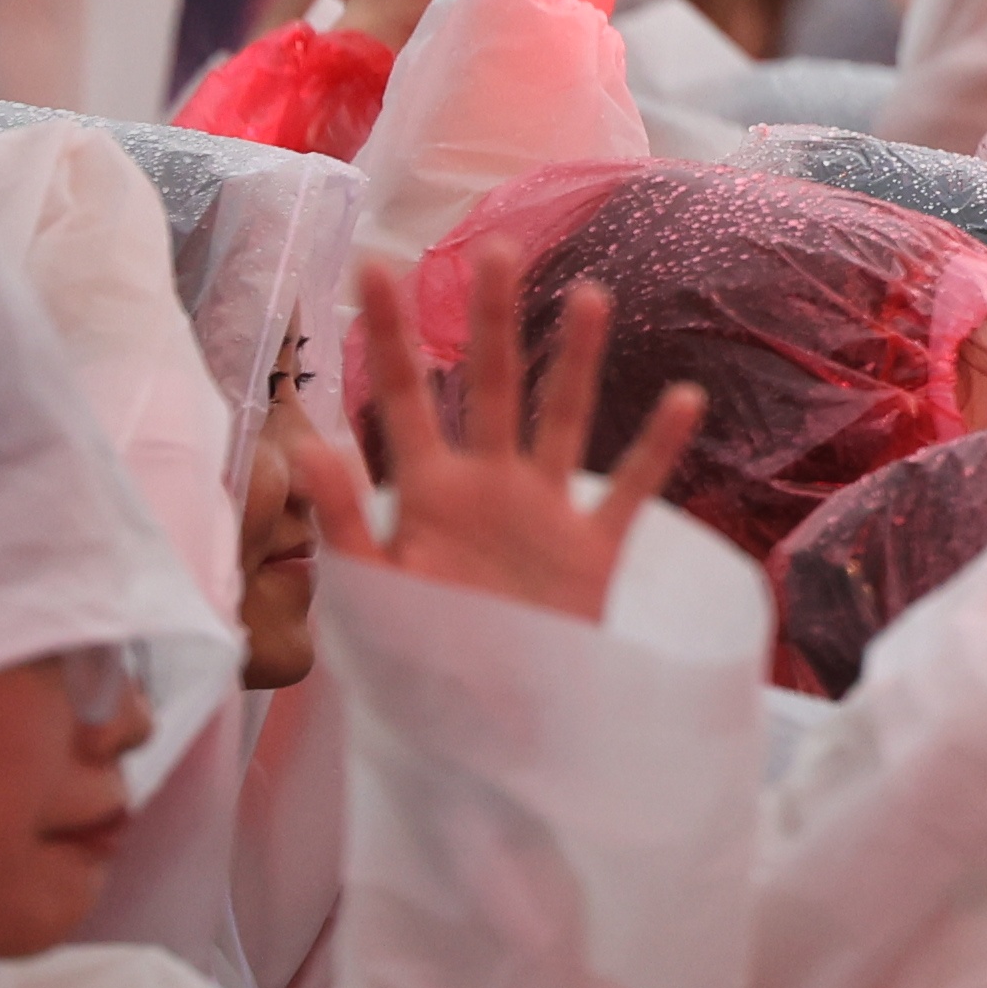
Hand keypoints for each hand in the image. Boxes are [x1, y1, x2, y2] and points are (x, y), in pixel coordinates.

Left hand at [286, 256, 705, 631]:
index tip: (374, 266)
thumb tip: (304, 447)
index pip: (401, 398)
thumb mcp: (376, 595)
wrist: (489, 737)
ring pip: (564, 419)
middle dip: (490, 319)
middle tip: (495, 249)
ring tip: (591, 297)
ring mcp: (545, 513)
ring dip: (576, 361)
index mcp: (427, 493)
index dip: (388, 336)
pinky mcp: (592, 551)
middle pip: (490, 386)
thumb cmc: (422, 670)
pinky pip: (631, 492)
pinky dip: (657, 450)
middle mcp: (487, 485)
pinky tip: (682, 399)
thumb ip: (346, 522)